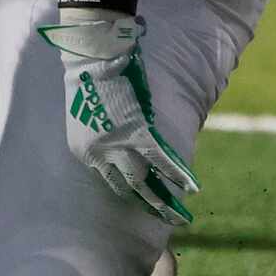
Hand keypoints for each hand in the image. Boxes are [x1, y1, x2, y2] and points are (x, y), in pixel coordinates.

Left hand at [40, 8, 197, 225]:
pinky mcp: (137, 132)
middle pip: (128, 187)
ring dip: (164, 200)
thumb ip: (105, 131)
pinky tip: (191, 188)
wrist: (93, 56)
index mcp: (85, 151)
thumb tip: (123, 137)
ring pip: (145, 181)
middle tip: (166, 219)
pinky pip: (162, 160)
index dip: (131, 190)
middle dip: (148, 204)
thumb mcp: (90, 113)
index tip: (145, 198)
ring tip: (180, 216)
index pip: (111, 179)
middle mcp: (100, 154)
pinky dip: (178, 175)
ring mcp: (118, 145)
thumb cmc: (89, 77)